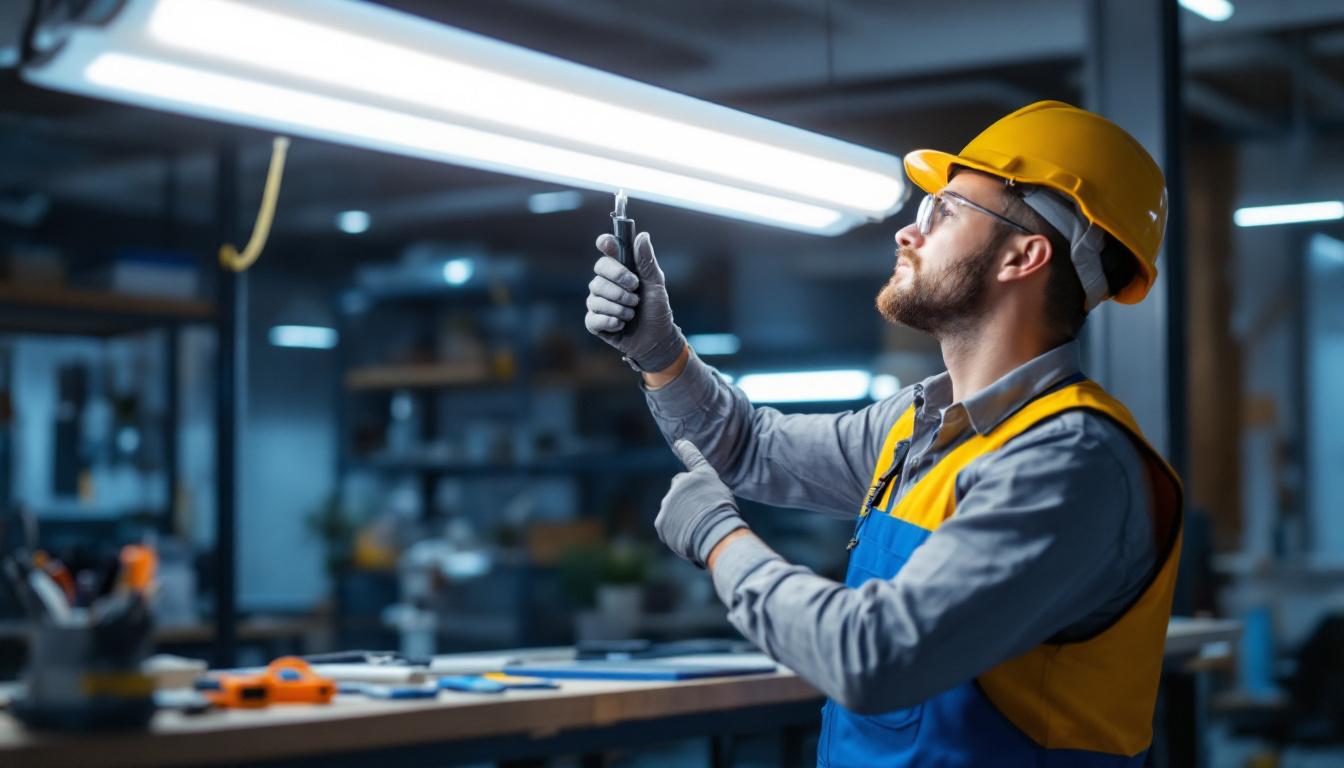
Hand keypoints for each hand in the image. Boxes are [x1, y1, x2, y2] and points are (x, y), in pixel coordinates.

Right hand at [584, 231, 686, 372]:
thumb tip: (642, 236)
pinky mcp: (595, 322)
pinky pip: (593, 317)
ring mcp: (598, 301)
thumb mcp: (656, 284)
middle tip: (636, 293)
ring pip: (596, 296)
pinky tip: (621, 324)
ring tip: (632, 313)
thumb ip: (647, 261)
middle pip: (599, 271)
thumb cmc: (656, 309)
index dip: (605, 244)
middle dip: (620, 283)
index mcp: (620, 269)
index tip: (608, 244)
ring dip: (619, 306)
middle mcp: (605, 282)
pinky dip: (610, 321)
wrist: (657, 338)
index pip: (606, 249)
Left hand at [656, 440, 746, 567]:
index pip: (693, 458)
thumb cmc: (726, 518)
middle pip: (679, 489)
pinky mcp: (661, 520)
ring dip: (681, 517)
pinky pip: (667, 526)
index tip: (680, 442)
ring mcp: (669, 501)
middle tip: (699, 514)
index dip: (686, 449)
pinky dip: (675, 532)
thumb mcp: (724, 499)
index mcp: (702, 475)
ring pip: (673, 509)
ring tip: (697, 530)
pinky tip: (687, 538)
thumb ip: (705, 495)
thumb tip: (695, 506)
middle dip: (685, 499)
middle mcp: (681, 483)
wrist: (714, 533)